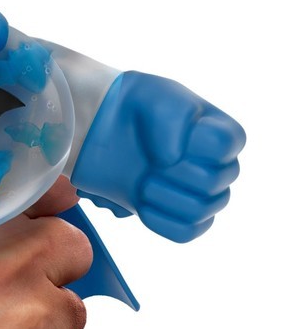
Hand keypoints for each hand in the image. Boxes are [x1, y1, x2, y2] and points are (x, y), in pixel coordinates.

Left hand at [73, 71, 245, 241]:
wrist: (103, 129)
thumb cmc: (136, 106)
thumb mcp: (156, 96)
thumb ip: (173, 119)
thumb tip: (171, 160)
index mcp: (221, 133)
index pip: (225, 144)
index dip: (190, 141)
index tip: (164, 131)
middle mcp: (218, 166)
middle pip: (215, 181)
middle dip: (175, 172)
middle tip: (149, 162)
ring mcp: (198, 193)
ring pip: (203, 210)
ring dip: (166, 197)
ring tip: (143, 183)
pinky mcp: (177, 214)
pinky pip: (186, 232)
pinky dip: (162, 221)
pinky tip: (142, 205)